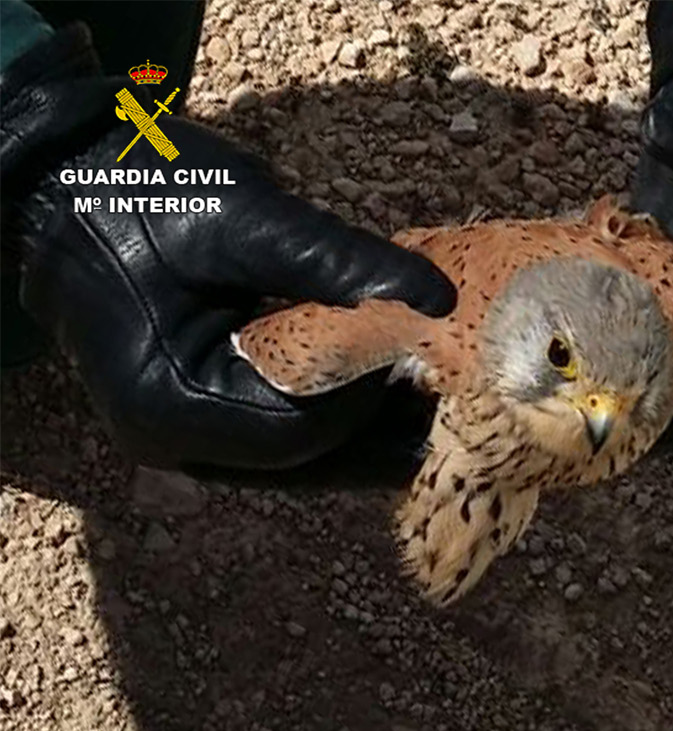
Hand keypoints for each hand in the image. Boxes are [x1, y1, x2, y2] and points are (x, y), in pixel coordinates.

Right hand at [0, 25, 451, 475]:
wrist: (60, 183)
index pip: (302, 432)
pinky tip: (396, 397)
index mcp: (171, 403)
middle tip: (470, 405)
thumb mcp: (244, 214)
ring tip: (446, 403)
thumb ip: (339, 262)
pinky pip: (286, 439)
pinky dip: (341, 419)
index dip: (373, 401)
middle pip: (311, 463)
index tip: (430, 360)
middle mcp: (174, 442)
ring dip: (372, 433)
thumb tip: (439, 297)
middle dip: (387, 433)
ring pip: (304, 461)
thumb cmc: (139, 190)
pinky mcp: (201, 421)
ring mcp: (185, 440)